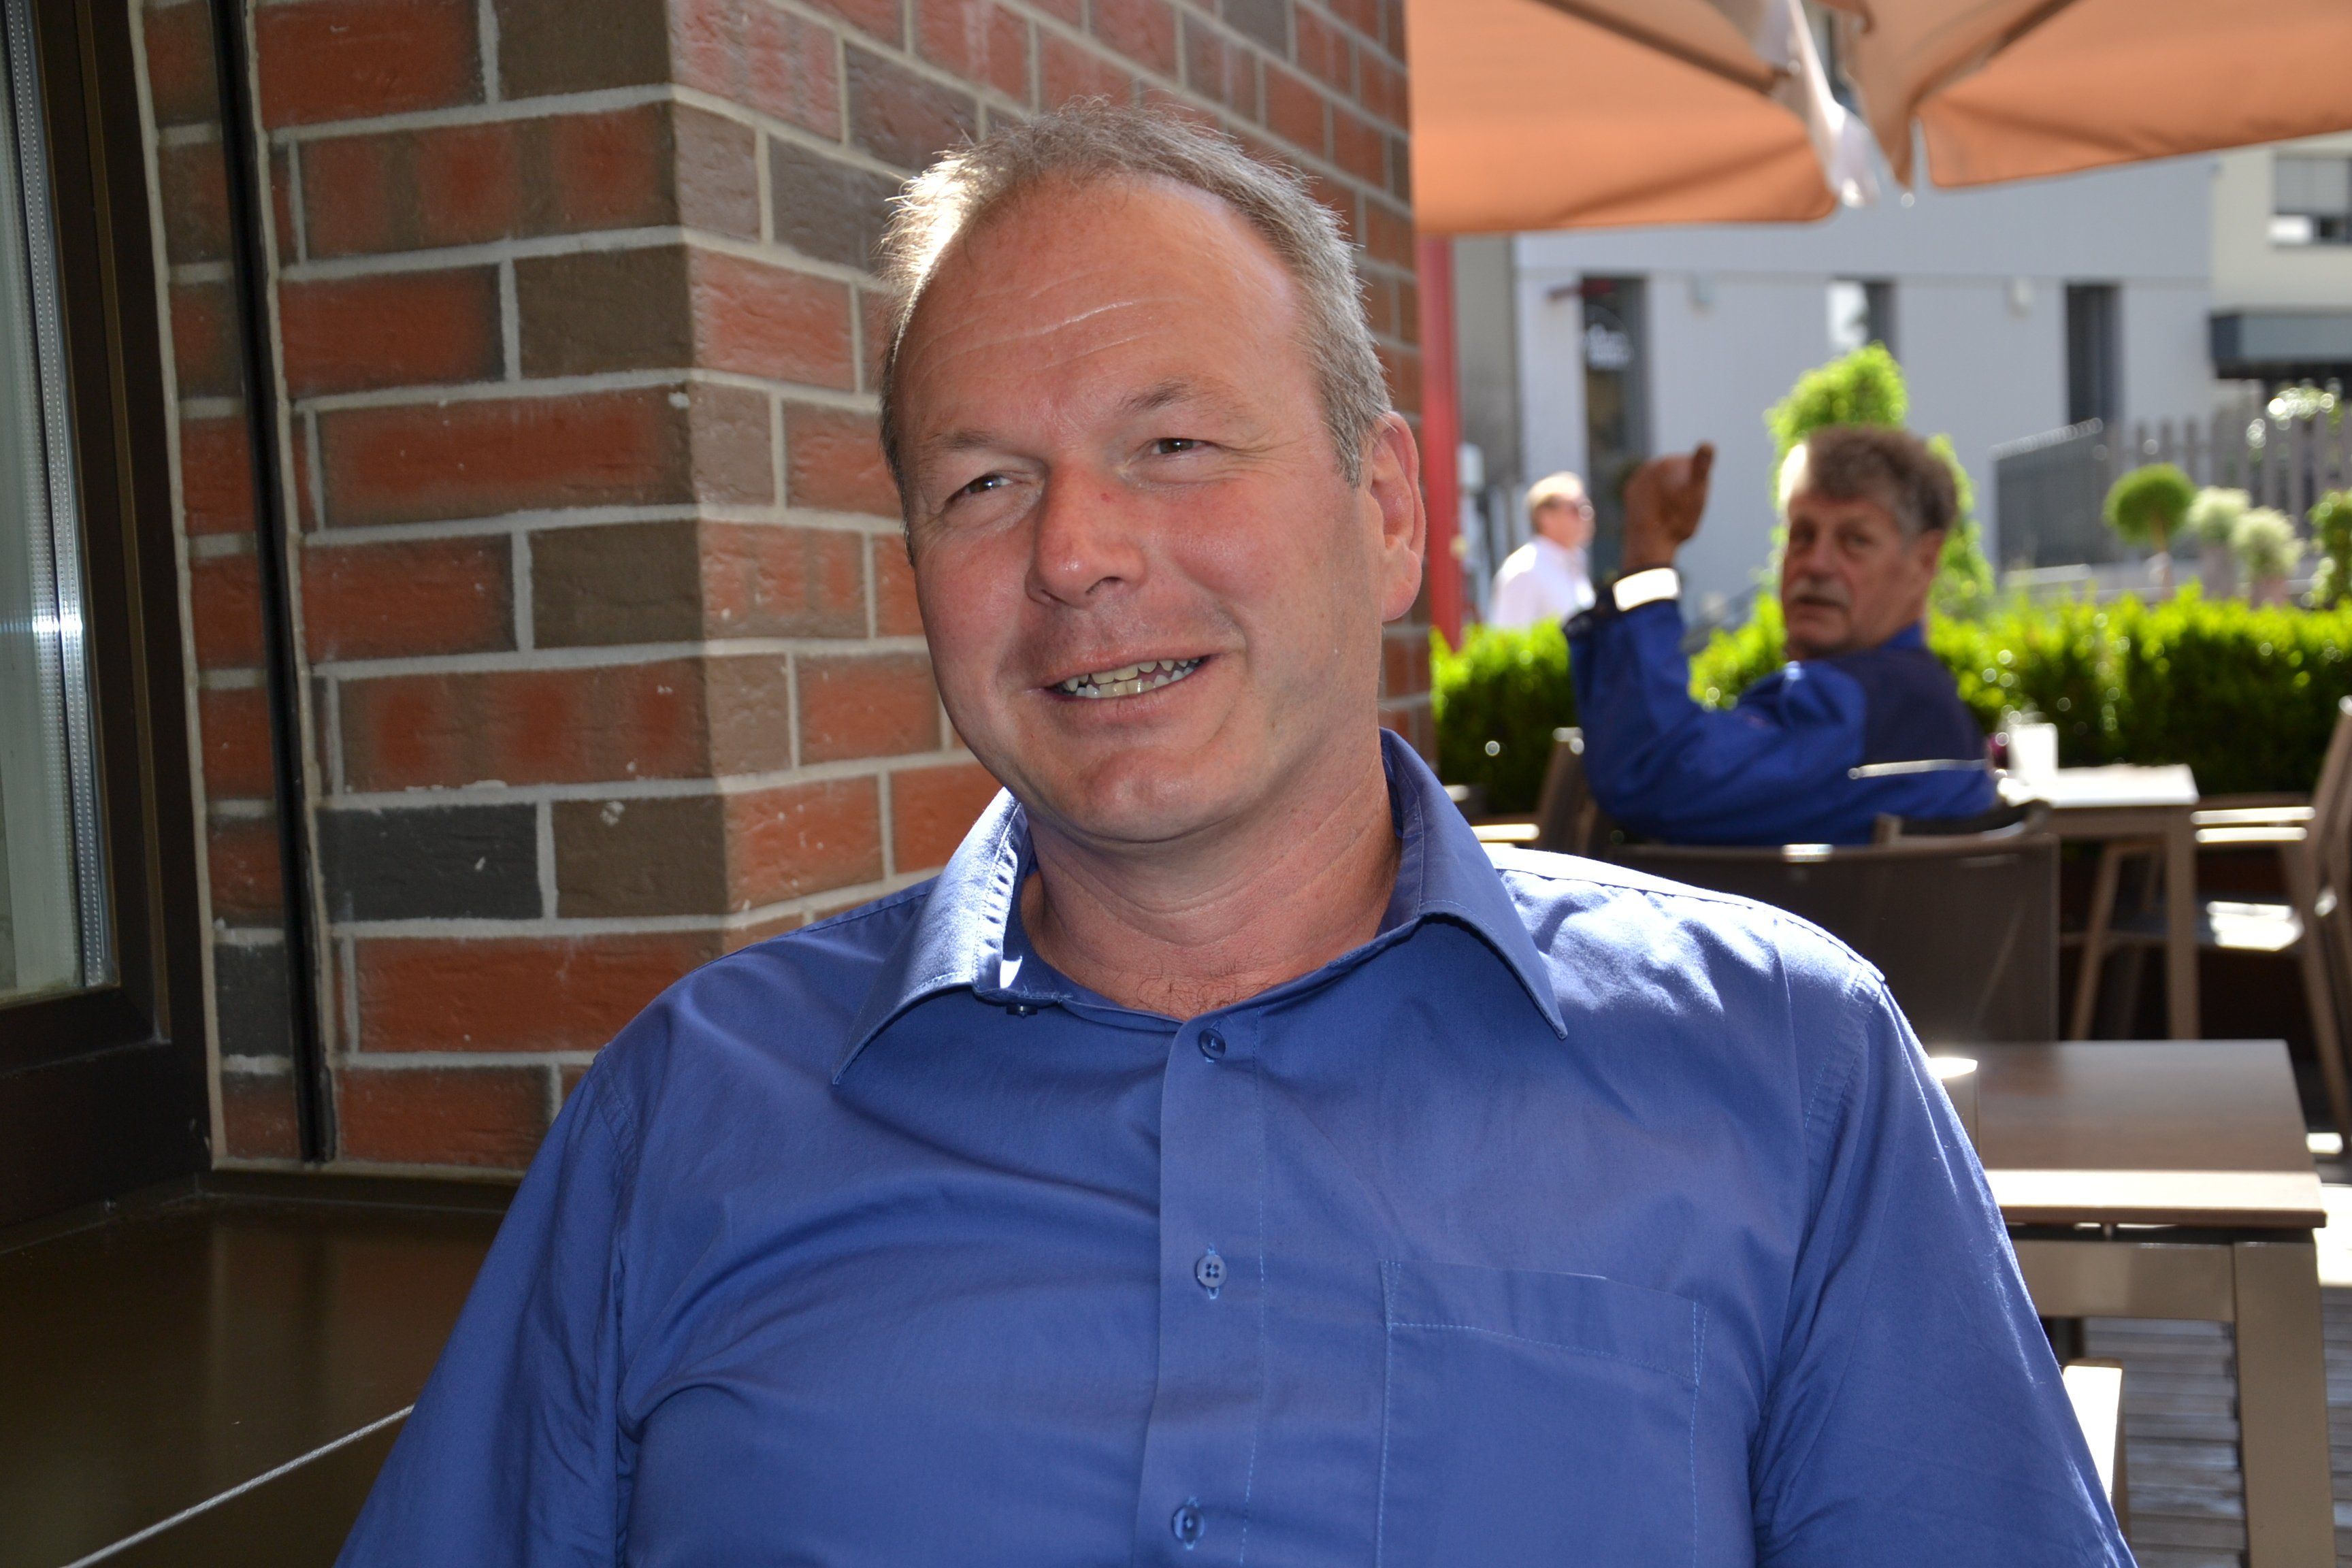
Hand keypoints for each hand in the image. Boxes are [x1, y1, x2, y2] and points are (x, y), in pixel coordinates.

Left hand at [1620, 443, 1714, 571]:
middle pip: (1678, 475)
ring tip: (1672, 514)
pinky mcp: (1630, 495)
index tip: (1693, 500)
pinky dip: (1657, 501)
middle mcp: (1649, 467)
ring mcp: (1637, 481)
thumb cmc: (1677, 519)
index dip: (1699, 485)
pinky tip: (1660, 514)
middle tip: (1684, 510)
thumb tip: (1707, 443)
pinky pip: (1650, 494)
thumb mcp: (1697, 492)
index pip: (1694, 466)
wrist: (1649, 543)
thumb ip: (1702, 466)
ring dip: (1671, 495)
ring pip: (1664, 484)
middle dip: (1684, 488)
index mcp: (1666, 462)